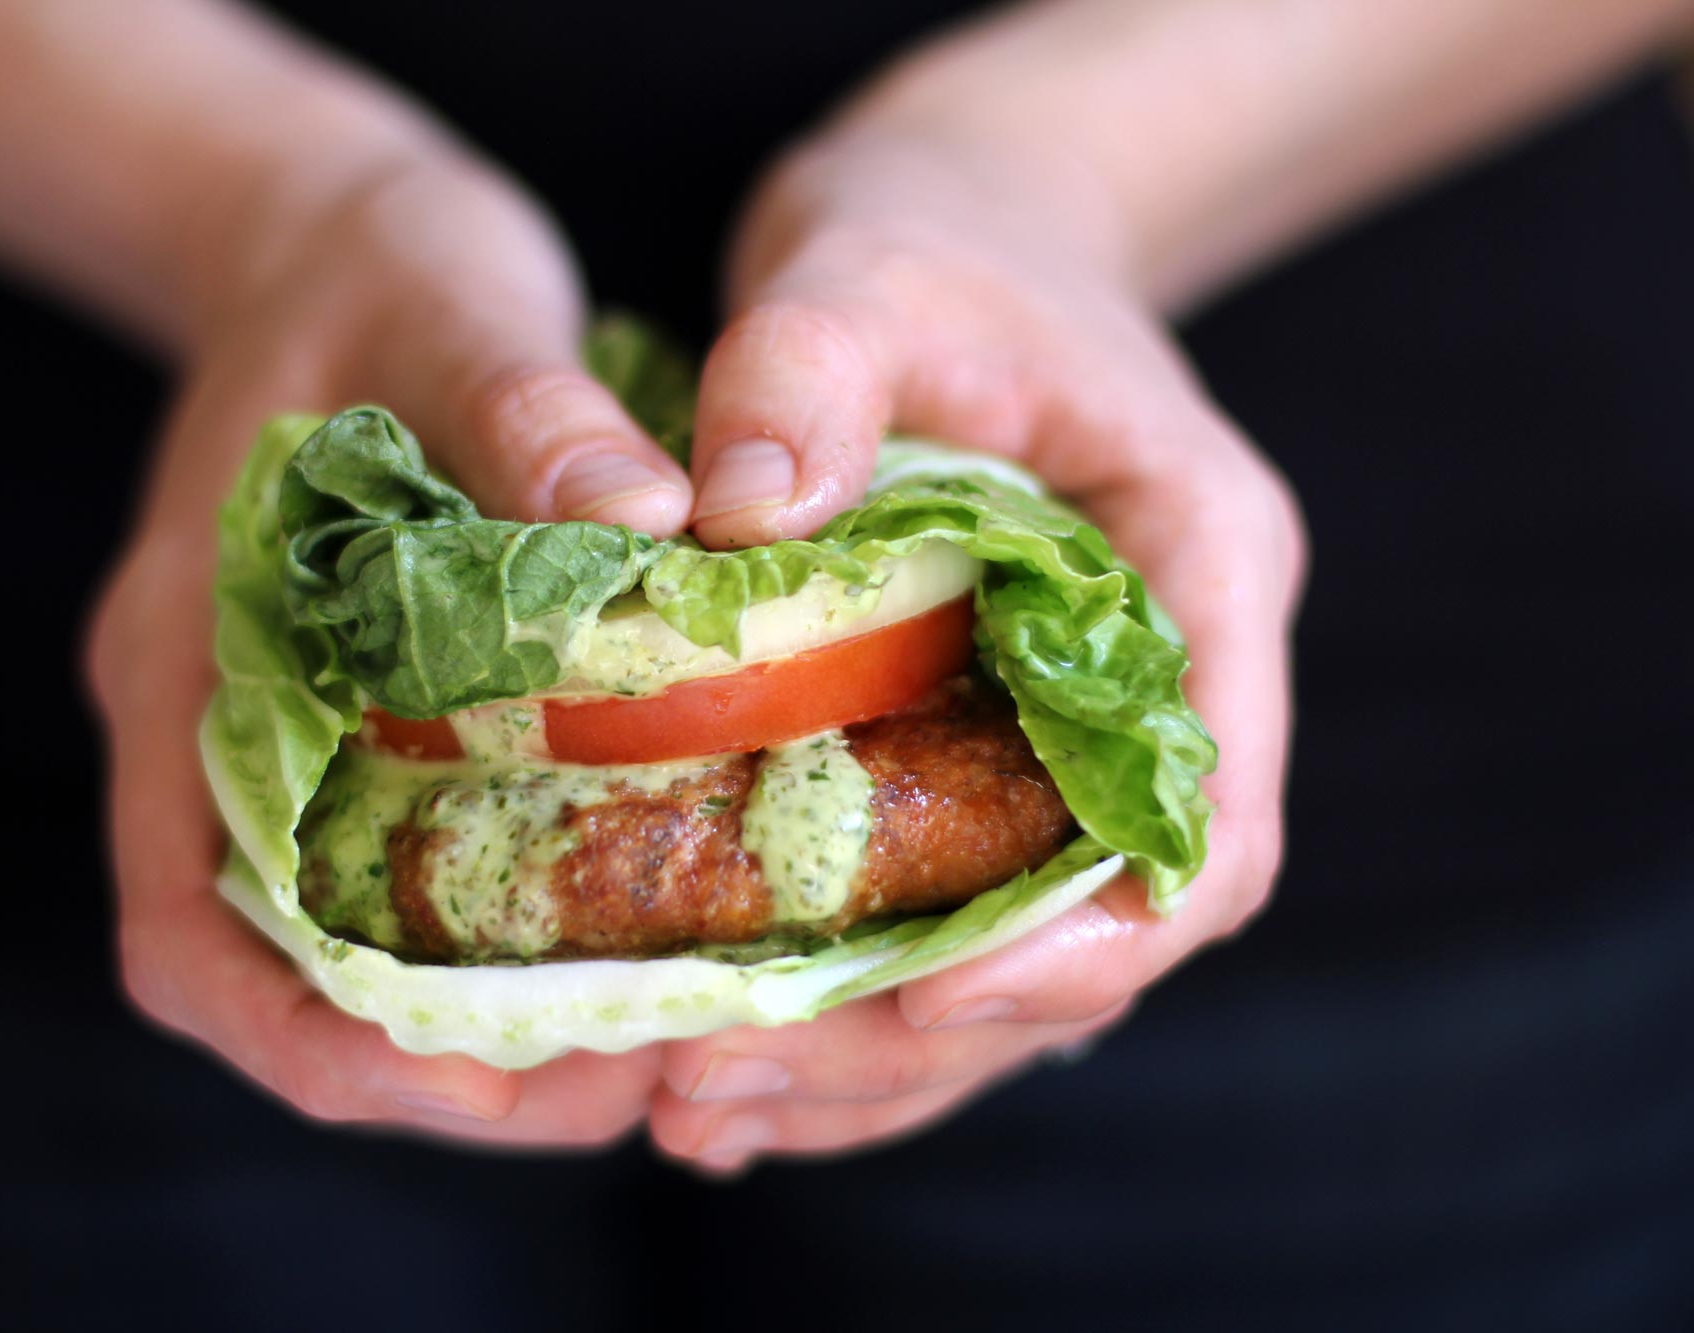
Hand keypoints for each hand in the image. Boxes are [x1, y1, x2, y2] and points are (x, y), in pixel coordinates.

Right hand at [88, 150, 693, 1143]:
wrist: (331, 233)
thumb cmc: (367, 265)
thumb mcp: (443, 301)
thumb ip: (522, 408)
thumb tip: (650, 518)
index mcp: (184, 658)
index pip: (185, 927)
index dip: (313, 1040)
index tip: (487, 1080)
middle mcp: (221, 730)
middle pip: (285, 983)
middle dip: (444, 1070)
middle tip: (633, 1083)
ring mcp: (291, 736)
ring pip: (358, 951)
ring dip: (491, 1025)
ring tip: (660, 1035)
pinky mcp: (372, 724)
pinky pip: (418, 873)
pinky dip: (510, 938)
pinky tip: (638, 930)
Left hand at [651, 124, 1305, 1170]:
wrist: (954, 232)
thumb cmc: (940, 239)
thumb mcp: (873, 263)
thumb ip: (811, 366)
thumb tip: (720, 522)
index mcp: (1201, 579)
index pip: (1203, 824)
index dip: (1088, 937)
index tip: (930, 991)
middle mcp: (1158, 693)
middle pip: (1093, 936)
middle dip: (926, 1041)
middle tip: (729, 1094)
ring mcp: (1066, 740)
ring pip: (1007, 961)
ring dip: (867, 1063)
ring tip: (697, 1114)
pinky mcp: (976, 760)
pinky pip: (935, 917)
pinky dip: (842, 1010)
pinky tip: (714, 1064)